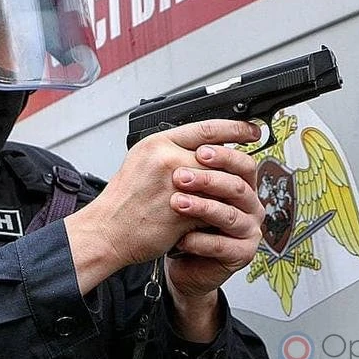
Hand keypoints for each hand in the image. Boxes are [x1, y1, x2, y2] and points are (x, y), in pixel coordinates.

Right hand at [64, 120, 260, 293]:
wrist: (107, 230)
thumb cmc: (123, 200)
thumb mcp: (142, 161)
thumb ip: (172, 151)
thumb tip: (205, 147)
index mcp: (157, 143)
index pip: (206, 129)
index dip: (235, 128)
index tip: (251, 131)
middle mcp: (166, 160)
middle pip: (218, 156)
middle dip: (235, 164)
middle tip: (249, 166)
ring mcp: (175, 186)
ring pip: (219, 182)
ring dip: (228, 190)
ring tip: (233, 193)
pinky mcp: (182, 211)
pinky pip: (212, 207)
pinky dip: (218, 211)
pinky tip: (218, 213)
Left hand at [165, 141, 264, 298]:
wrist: (178, 257)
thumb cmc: (181, 219)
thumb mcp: (184, 188)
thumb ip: (190, 165)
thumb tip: (181, 138)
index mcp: (239, 181)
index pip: (240, 161)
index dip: (223, 154)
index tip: (200, 150)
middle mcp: (248, 203)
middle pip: (238, 185)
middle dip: (209, 179)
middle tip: (181, 177)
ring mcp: (247, 228)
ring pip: (230, 214)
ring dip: (202, 207)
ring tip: (177, 204)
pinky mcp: (241, 253)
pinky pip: (222, 245)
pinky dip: (199, 240)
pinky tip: (181, 237)